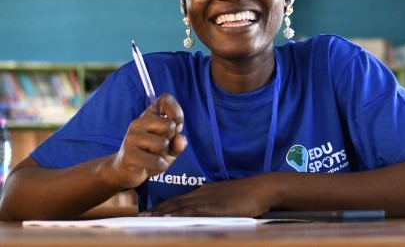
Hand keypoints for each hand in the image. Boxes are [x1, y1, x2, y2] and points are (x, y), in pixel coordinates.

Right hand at [107, 93, 186, 188]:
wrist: (127, 172)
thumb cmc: (151, 155)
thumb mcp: (170, 148)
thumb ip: (179, 142)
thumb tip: (179, 138)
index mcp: (148, 115)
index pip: (165, 99)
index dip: (177, 113)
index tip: (177, 126)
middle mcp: (138, 122)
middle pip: (169, 125)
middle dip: (171, 138)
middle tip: (161, 146)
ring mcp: (131, 138)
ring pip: (162, 143)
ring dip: (163, 155)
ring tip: (153, 156)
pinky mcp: (129, 155)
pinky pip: (155, 160)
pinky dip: (159, 166)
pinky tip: (150, 166)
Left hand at [149, 175, 273, 217]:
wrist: (261, 189)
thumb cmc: (247, 196)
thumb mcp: (227, 199)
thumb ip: (214, 205)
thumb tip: (204, 215)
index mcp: (203, 192)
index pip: (177, 200)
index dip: (162, 207)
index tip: (147, 214)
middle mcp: (201, 194)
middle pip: (173, 202)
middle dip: (156, 211)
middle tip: (138, 218)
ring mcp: (207, 199)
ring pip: (178, 206)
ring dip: (161, 213)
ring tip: (145, 220)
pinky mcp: (213, 207)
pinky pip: (191, 211)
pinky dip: (177, 215)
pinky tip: (168, 220)